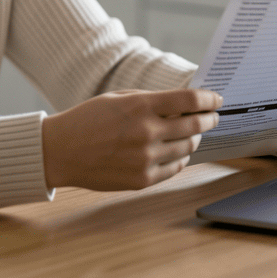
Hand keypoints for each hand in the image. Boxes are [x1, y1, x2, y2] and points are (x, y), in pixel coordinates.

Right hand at [42, 88, 221, 190]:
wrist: (60, 151)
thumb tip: (183, 104)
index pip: (189, 101)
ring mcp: (145, 158)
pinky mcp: (142, 179)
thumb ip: (151, 100)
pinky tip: (178, 151)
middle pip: (194, 126)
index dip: (209, 99)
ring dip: (195, 138)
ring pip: (188, 148)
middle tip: (213, 116)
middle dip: (208, 119)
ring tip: (193, 133)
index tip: (216, 99)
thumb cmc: (87, 120)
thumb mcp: (118, 98)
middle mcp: (146, 132)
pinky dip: (181, 157)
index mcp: (140, 106)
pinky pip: (175, 167)